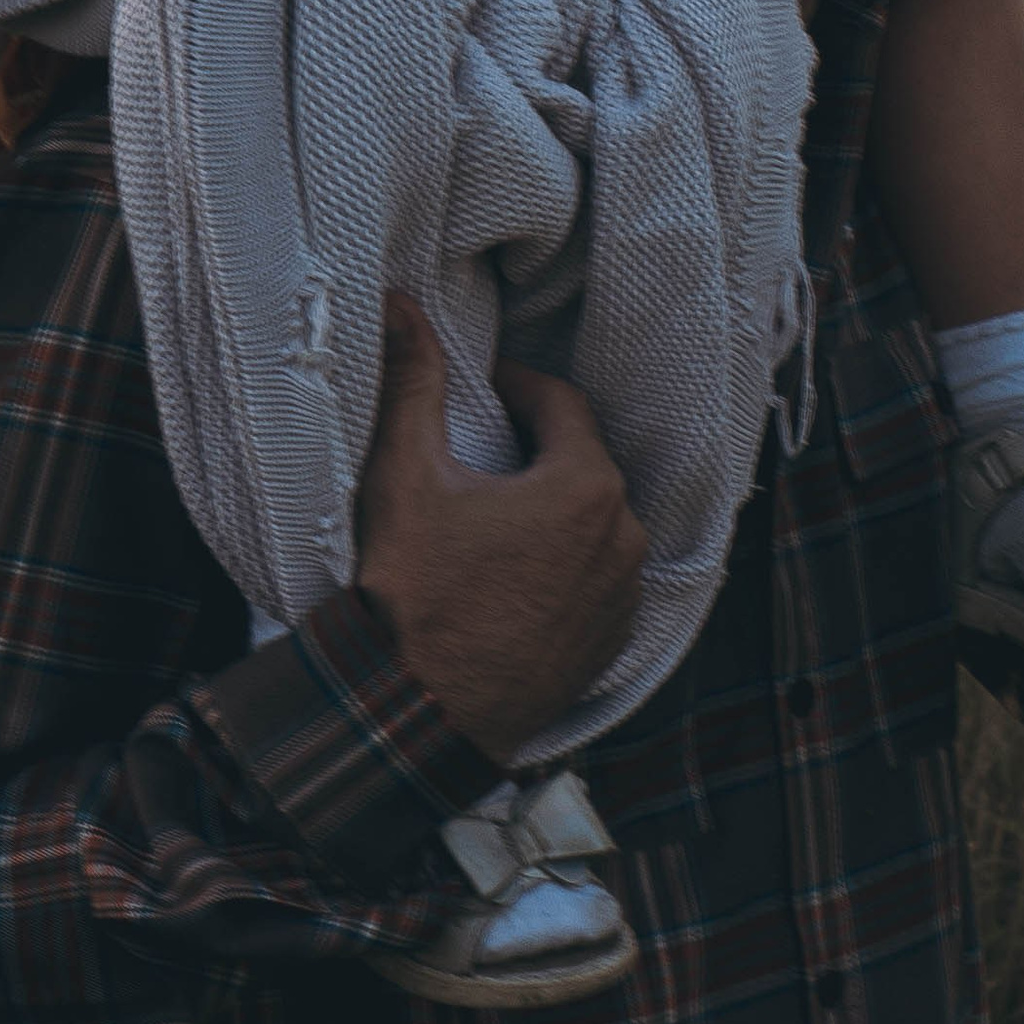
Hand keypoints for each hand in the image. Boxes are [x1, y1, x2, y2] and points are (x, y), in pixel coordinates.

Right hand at [355, 296, 644, 763]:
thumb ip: (413, 382)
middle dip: (536, 447)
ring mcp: (622, 596)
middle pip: (581, 462)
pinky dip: (564, 563)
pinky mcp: (612, 641)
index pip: (561, 403)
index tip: (482, 388)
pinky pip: (596, 577)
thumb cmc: (411, 594)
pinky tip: (514, 571)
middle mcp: (623, 537)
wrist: (413, 716)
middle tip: (483, 448)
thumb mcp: (406, 476)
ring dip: (552, 508)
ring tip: (495, 513)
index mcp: (585, 486)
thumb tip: (400, 307)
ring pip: (592, 521)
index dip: (517, 388)